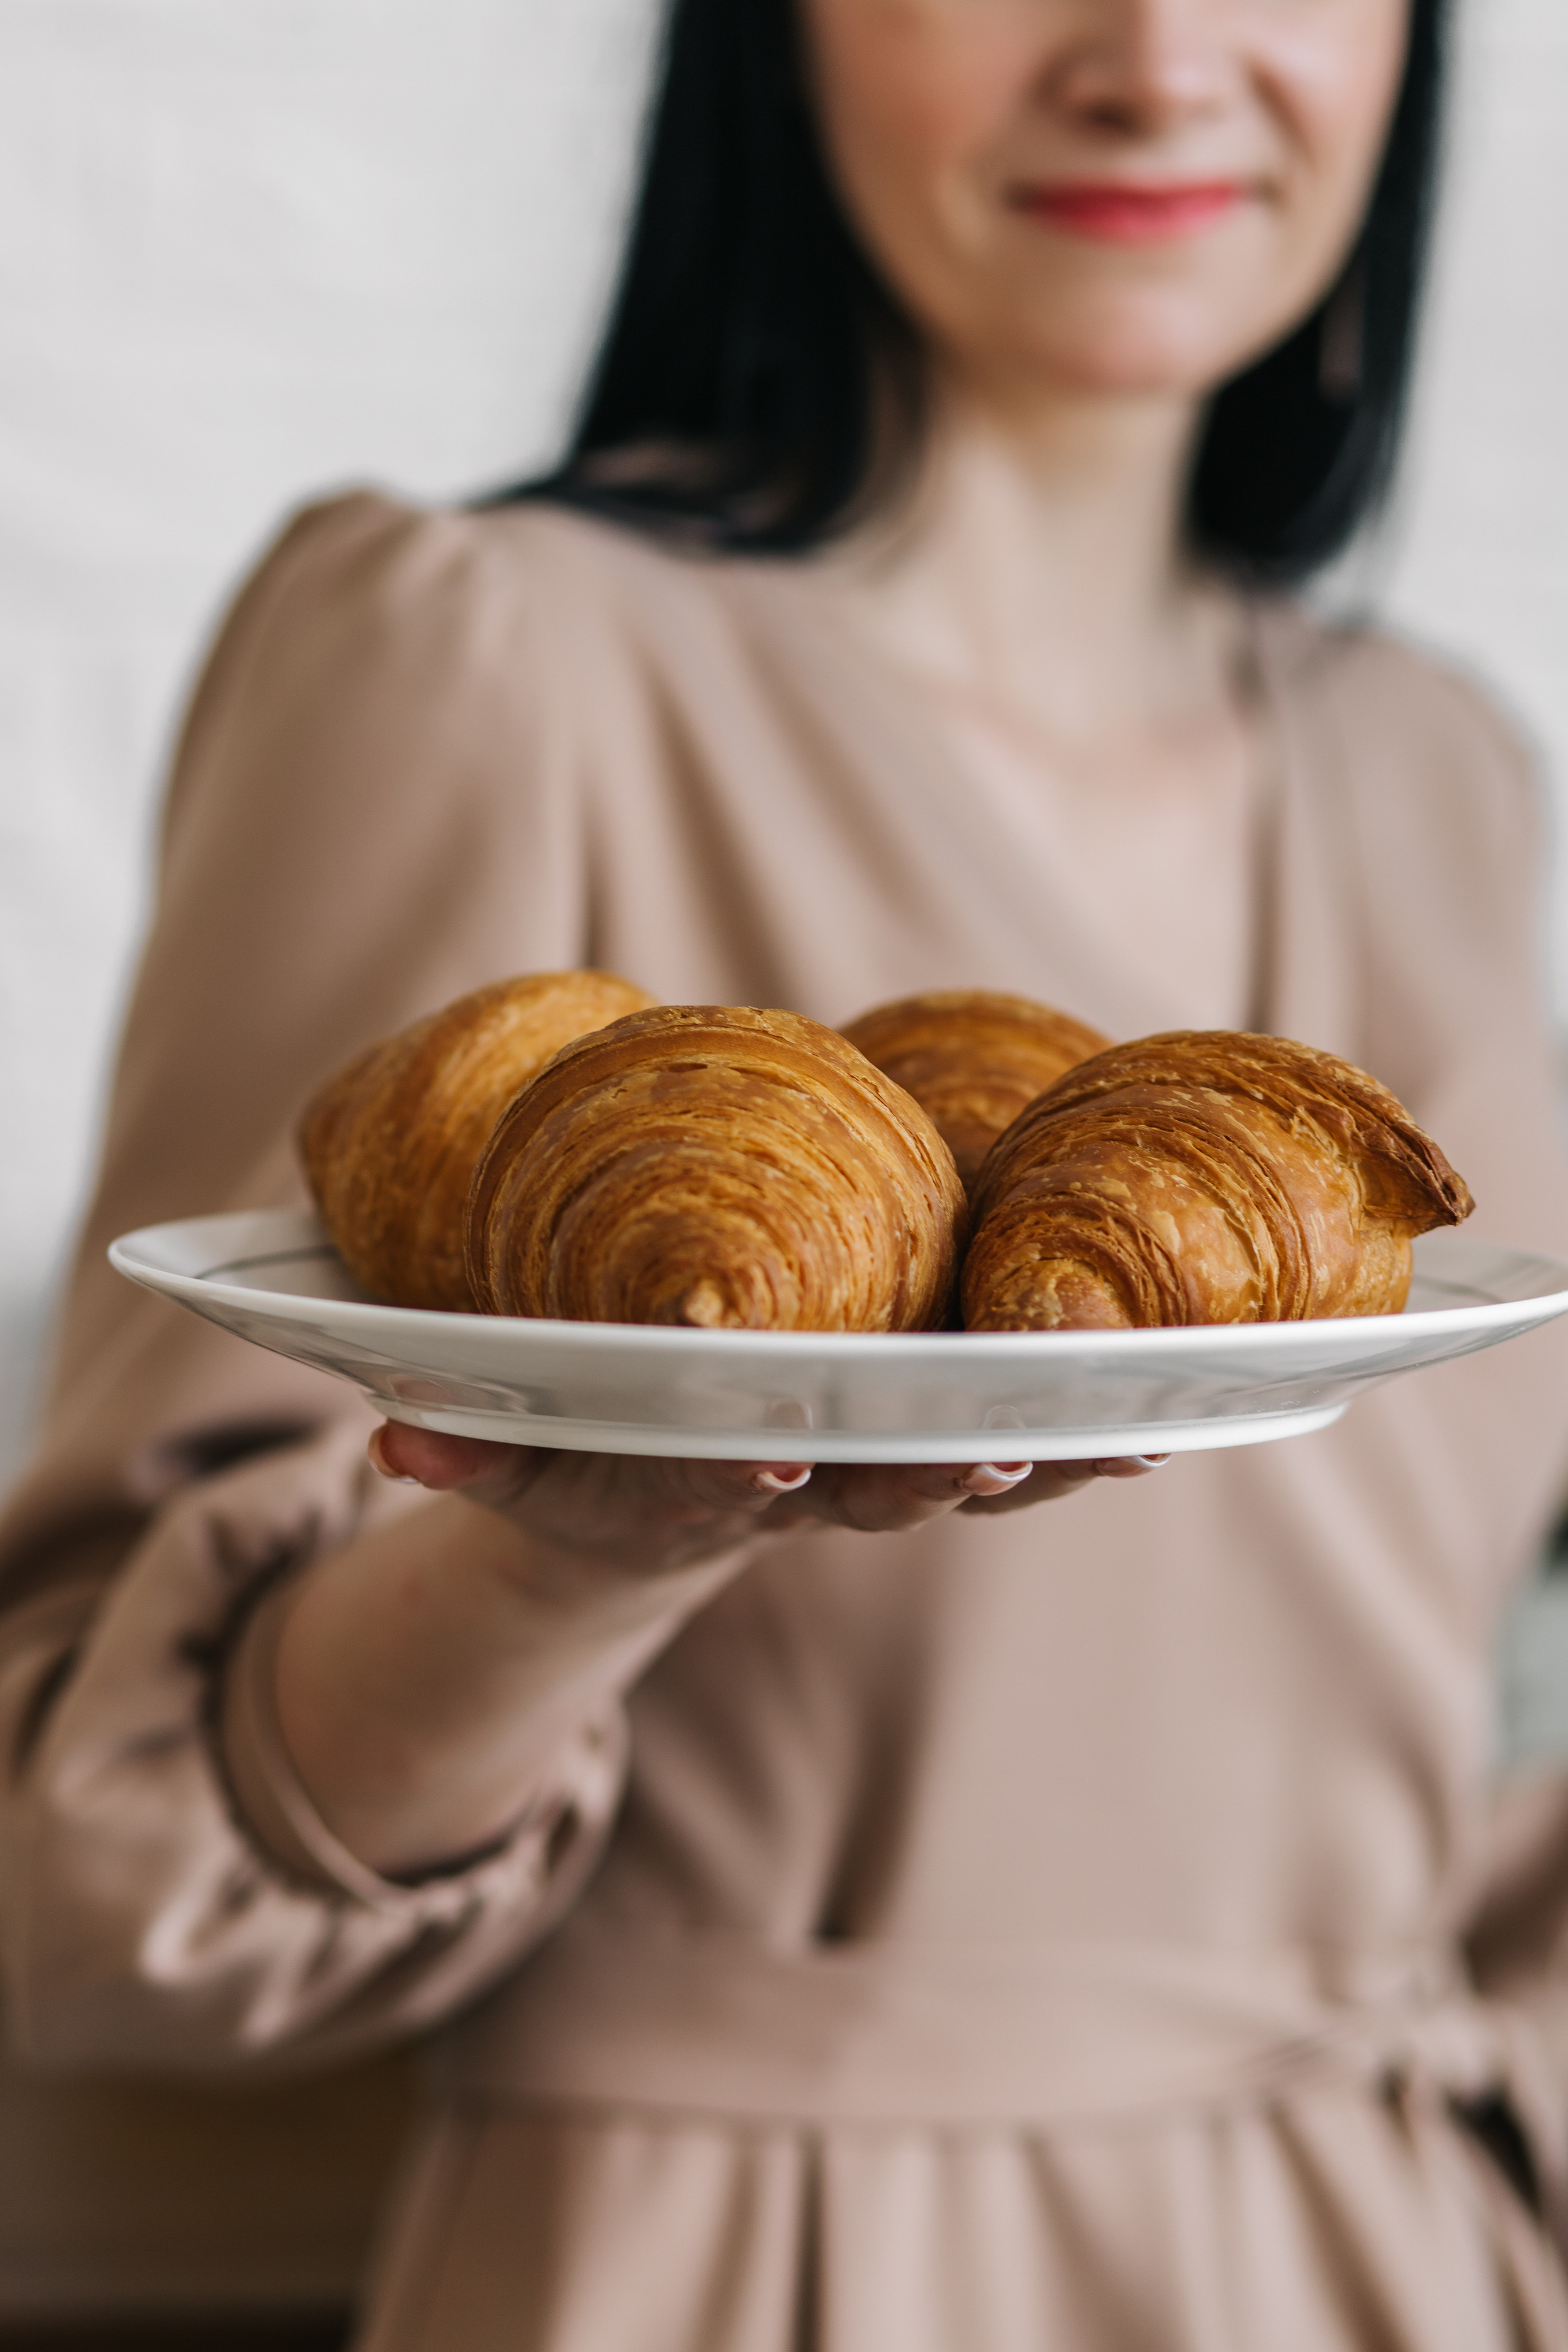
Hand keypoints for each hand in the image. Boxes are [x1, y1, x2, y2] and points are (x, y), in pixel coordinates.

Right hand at [370, 1423, 1169, 1583]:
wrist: (652, 1513)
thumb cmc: (586, 1463)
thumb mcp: (514, 1467)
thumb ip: (461, 1451)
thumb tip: (387, 1440)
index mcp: (695, 1484)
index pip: (715, 1485)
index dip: (744, 1474)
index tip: (773, 1452)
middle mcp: (800, 1488)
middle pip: (869, 1489)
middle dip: (926, 1476)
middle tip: (983, 1456)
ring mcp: (871, 1473)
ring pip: (962, 1471)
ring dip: (1041, 1460)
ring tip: (1126, 1430)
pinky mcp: (924, 1444)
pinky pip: (1014, 1447)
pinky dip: (1080, 1437)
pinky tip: (1164, 1409)